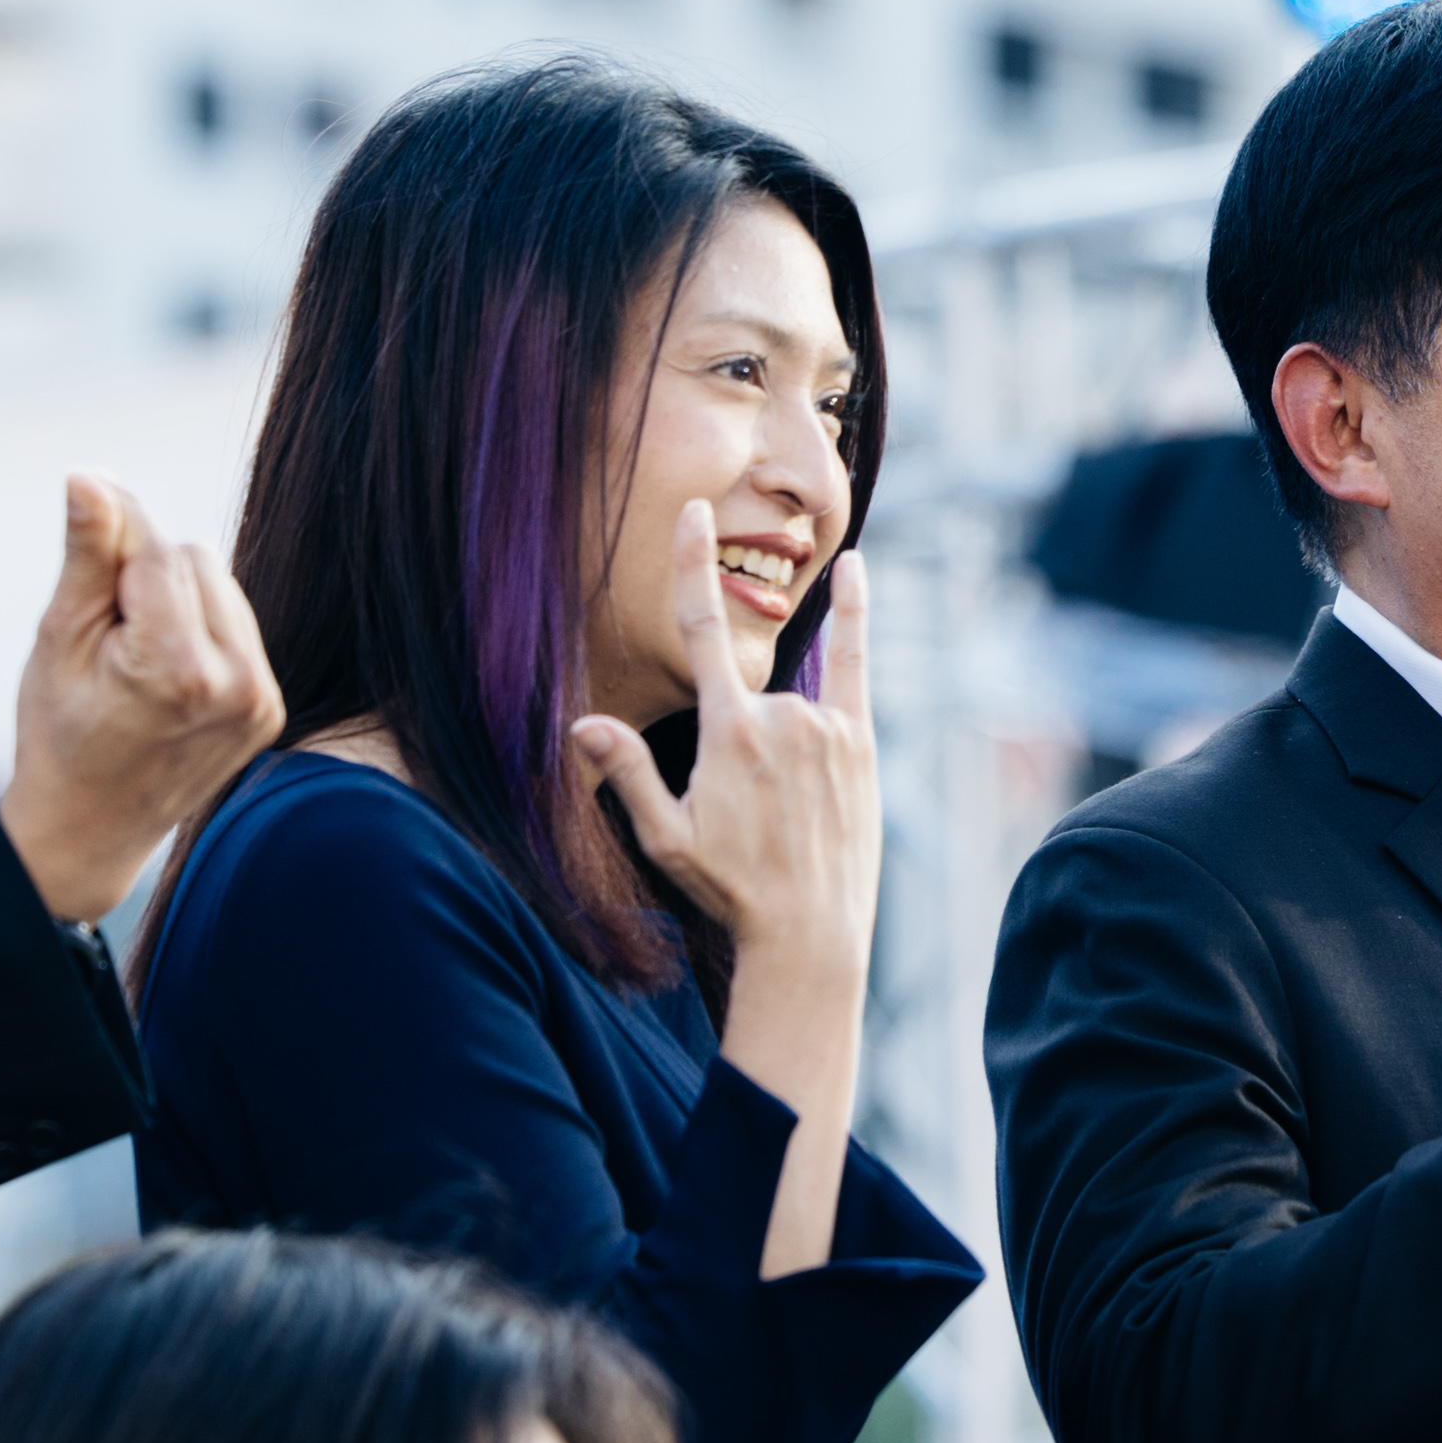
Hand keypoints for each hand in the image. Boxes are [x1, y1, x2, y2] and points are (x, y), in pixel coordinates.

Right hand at [0, 474, 284, 923]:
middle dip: (143, 578)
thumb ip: (87, 556)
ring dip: (176, 600)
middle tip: (104, 638)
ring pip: (221, 584)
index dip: (113, 534)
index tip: (86, 526)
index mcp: (176, 669)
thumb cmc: (58, 733)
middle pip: (193, 558)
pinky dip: (201, 631)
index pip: (155, 550)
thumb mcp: (59, 639)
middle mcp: (235, 683)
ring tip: (134, 662)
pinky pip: (238, 625)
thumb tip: (91, 476)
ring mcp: (260, 700)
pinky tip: (165, 676)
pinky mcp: (269, 708)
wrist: (88, 830)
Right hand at [569, 510, 879, 978]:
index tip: (692, 510)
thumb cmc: (731, 888)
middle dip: (739, 743)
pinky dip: (855, 614)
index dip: (691, 564)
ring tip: (786, 814)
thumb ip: (627, 773)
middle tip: (752, 816)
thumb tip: (582, 725)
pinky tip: (855, 569)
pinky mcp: (859, 740)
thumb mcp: (666, 837)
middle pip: (745, 695)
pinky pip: (856, 662)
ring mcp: (825, 725)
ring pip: (788, 703)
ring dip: (779, 745)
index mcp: (726, 732)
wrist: (809, 931)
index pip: (698, 629)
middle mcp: (780, 716)